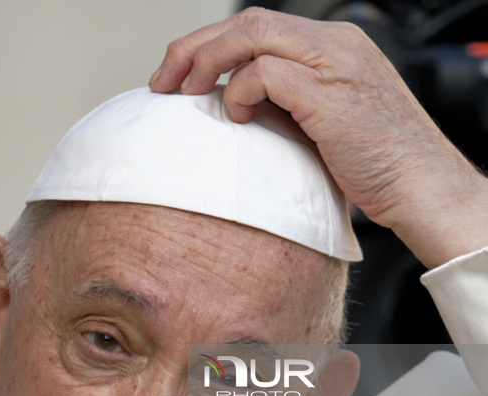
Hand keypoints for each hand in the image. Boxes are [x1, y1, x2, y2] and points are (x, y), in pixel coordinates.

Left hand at [150, 7, 487, 267]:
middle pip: (246, 21)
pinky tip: (233, 116)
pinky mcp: (326, 92)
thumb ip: (289, 107)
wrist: (420, 186)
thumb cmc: (377, 168)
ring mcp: (331, 63)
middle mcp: (333, 44)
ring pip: (250, 34)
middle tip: (163, 81)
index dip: (211, 46)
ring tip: (183, 94)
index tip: (180, 77)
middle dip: (194, 48)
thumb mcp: (326, 126)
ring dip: (206, 62)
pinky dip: (238, 91)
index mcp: (333, 47)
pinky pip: (264, 72)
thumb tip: (237, 110)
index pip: (258, 26)